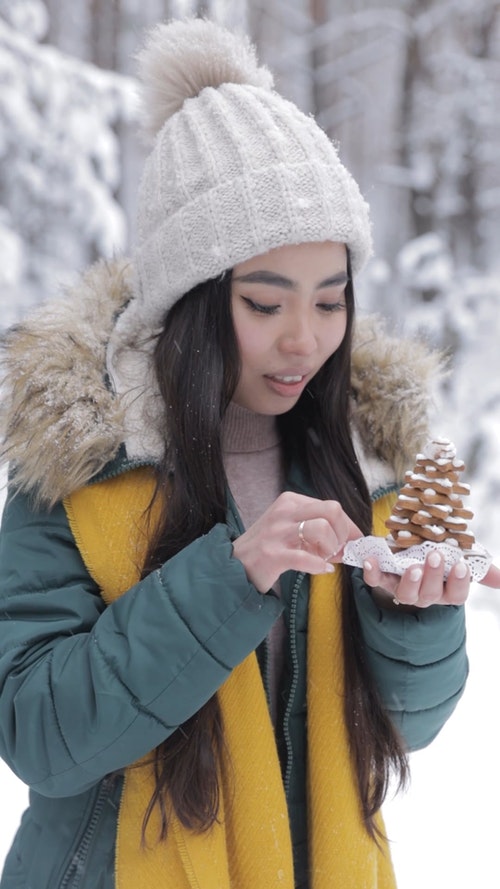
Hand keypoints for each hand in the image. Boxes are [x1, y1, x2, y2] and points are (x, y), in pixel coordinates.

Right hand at [231, 491, 361, 592]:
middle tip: (339, 550)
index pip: (331, 506)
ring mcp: (276, 532)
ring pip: (321, 529)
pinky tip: (321, 570)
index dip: (347, 526)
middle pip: (332, 511)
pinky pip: (305, 558)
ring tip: (325, 559)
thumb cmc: (267, 548)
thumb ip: (318, 532)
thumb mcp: (291, 531)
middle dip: (343, 533)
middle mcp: (283, 511)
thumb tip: (350, 543)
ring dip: (331, 548)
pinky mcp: (271, 554)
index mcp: (290, 501)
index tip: (352, 542)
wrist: (234, 566)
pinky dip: (319, 566)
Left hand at [362, 552, 499, 609]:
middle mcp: (425, 594)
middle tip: (436, 556)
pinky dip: (371, 573)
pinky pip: (375, 581)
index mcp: (446, 591)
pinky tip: (370, 561)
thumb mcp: (461, 558)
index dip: (460, 582)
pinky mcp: (383, 579)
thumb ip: (482, 569)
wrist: (408, 551)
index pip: (457, 595)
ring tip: (412, 566)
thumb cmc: (439, 557)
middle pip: (431, 594)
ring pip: (406, 594)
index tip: (461, 565)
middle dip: (434, 576)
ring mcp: (403, 588)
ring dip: (410, 581)